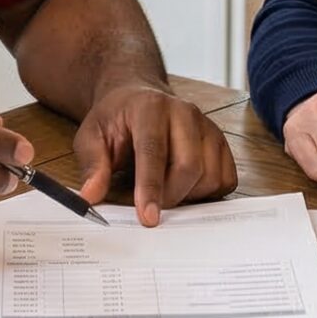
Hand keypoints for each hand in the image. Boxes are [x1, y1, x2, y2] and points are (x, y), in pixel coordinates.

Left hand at [72, 83, 238, 225]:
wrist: (137, 99)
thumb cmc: (116, 120)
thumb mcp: (91, 136)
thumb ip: (92, 165)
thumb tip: (91, 196)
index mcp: (150, 108)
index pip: (154, 151)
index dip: (151, 187)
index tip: (148, 218)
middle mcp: (185, 113)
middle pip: (189, 166)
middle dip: (170, 197)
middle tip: (151, 209)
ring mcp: (207, 126)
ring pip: (210, 175)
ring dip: (189, 196)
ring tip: (165, 191)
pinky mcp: (220, 142)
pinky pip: (225, 179)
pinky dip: (208, 193)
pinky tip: (186, 188)